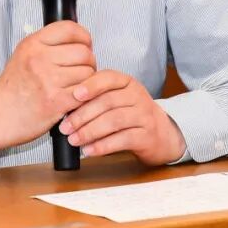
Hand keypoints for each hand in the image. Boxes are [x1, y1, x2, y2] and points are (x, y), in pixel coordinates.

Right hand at [0, 21, 95, 153]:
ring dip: (88, 80)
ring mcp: (49, 80)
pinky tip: (75, 97)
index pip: (70, 29)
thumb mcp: (23, 54)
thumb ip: (47, 44)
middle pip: (84, 52)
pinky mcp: (56, 101)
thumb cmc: (12, 88)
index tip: (85, 44)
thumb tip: (77, 39)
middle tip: (81, 69)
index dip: (84, 37)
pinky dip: (85, 96)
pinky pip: (85, 92)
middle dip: (88, 61)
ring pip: (88, 72)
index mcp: (33, 44)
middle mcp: (40, 59)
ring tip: (76, 85)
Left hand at [59, 70, 186, 165]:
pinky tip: (89, 150)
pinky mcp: (147, 135)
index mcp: (127, 82)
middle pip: (107, 102)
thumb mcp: (117, 99)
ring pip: (114, 121)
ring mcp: (144, 115)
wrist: (163, 134)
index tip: (74, 95)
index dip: (90, 85)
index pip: (108, 78)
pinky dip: (103, 146)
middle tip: (65, 127)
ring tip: (74, 140)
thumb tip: (66, 108)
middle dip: (82, 115)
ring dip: (90, 131)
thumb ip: (97, 98)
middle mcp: (137, 95)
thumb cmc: (131, 115)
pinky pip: (122, 139)